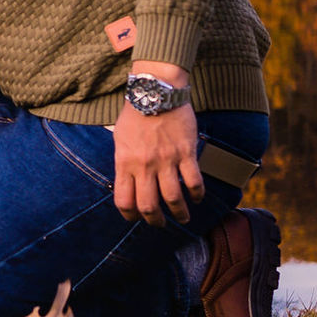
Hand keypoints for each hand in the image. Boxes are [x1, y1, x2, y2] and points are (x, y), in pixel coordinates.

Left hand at [113, 60, 203, 224]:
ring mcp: (166, 160)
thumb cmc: (135, 115)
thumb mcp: (120, 139)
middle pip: (149, 206)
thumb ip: (123, 163)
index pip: (124, 200)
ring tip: (183, 218)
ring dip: (180, 214)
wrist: (155, 92)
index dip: (129, 214)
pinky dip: (197, 194)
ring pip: (173, 198)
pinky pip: (194, 181)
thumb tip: (126, 184)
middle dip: (155, 221)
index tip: (136, 216)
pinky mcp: (186, 153)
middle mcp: (144, 165)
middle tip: (161, 224)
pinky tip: (196, 196)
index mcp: (125, 162)